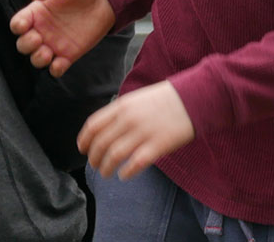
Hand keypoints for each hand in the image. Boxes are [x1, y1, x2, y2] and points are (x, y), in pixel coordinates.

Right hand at [9, 0, 114, 76]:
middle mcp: (42, 30)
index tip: (24, 25)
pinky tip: (60, 62)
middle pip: (23, 44)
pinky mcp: (69, 55)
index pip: (17, 23)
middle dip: (26, 45)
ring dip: (37, 59)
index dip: (17, 26)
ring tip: (47, 53)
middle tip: (38, 38)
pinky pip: (56, 68)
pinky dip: (55, 69)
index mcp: (37, 13)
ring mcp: (54, 44)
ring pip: (36, 59)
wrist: (103, 0)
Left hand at [78, 80, 194, 179]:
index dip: (84, 140)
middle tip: (94, 165)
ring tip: (106, 174)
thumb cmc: (164, 99)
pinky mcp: (158, 145)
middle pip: (101, 143)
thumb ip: (120, 112)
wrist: (192, 98)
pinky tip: (124, 175)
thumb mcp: (136, 99)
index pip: (93, 125)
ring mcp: (142, 132)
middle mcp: (128, 119)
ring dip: (106, 168)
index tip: (82, 149)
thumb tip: (106, 129)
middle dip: (94, 157)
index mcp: (121, 106)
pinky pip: (135, 163)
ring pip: (114, 155)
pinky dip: (126, 172)